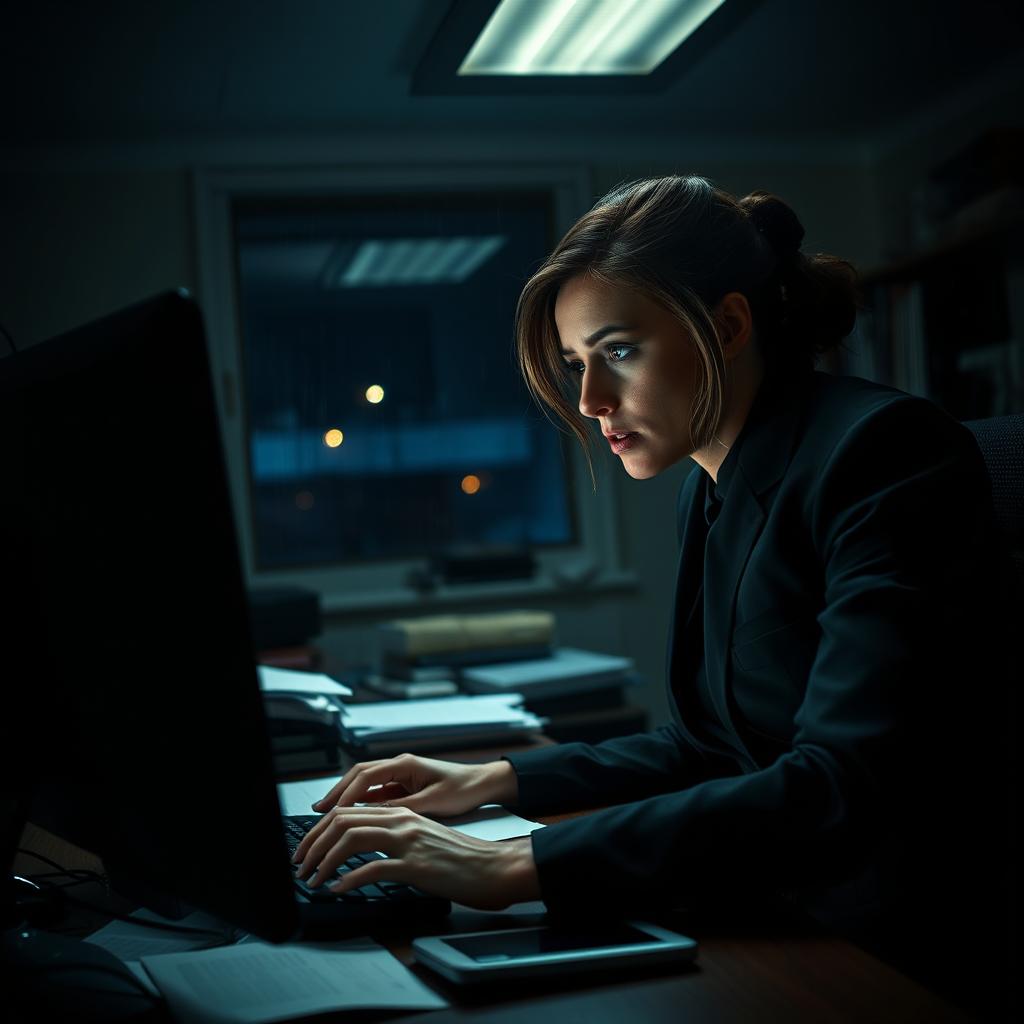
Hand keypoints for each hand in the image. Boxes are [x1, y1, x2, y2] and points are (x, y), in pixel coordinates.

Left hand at [292, 805, 539, 910]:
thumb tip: (365, 852)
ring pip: (352, 839)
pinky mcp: (416, 865)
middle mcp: (403, 820)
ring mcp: (409, 841)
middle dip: (313, 843)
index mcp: (403, 813)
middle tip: (300, 864)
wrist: (494, 867)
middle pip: (343, 820)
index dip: (321, 828)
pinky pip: (373, 868)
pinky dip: (350, 879)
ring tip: (312, 878)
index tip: (307, 848)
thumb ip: (396, 838)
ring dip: (324, 859)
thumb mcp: (424, 839)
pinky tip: (339, 889)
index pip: (349, 810)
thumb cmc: (462, 858)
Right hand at [311, 754, 517, 817]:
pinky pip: (376, 792)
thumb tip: (374, 815)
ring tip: (327, 812)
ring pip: (365, 783)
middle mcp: (400, 765)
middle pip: (359, 775)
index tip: (332, 811)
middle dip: (337, 791)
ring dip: (346, 796)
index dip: (346, 794)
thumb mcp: (433, 803)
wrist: (483, 784)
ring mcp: (401, 774)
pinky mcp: (404, 785)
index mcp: (405, 764)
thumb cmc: (463, 789)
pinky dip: (361, 802)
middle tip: (319, 810)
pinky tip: (351, 814)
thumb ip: (403, 807)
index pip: (366, 776)